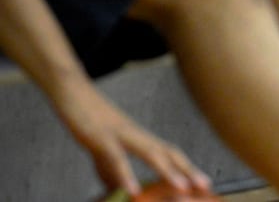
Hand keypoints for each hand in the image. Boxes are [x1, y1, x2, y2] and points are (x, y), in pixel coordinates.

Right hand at [52, 81, 210, 196]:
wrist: (70, 90)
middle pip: (168, 151)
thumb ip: (110, 169)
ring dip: (168, 171)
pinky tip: (133, 190)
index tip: (204, 182)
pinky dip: (126, 175)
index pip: (169, 152)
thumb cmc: (87, 117)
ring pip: (149, 152)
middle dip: (188, 170)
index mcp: (137, 136)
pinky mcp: (99, 136)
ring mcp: (119, 133)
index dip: (187, 167)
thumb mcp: (100, 149)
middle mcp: (135, 134)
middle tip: (206, 186)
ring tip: (183, 189)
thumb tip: (118, 189)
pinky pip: (116, 157)